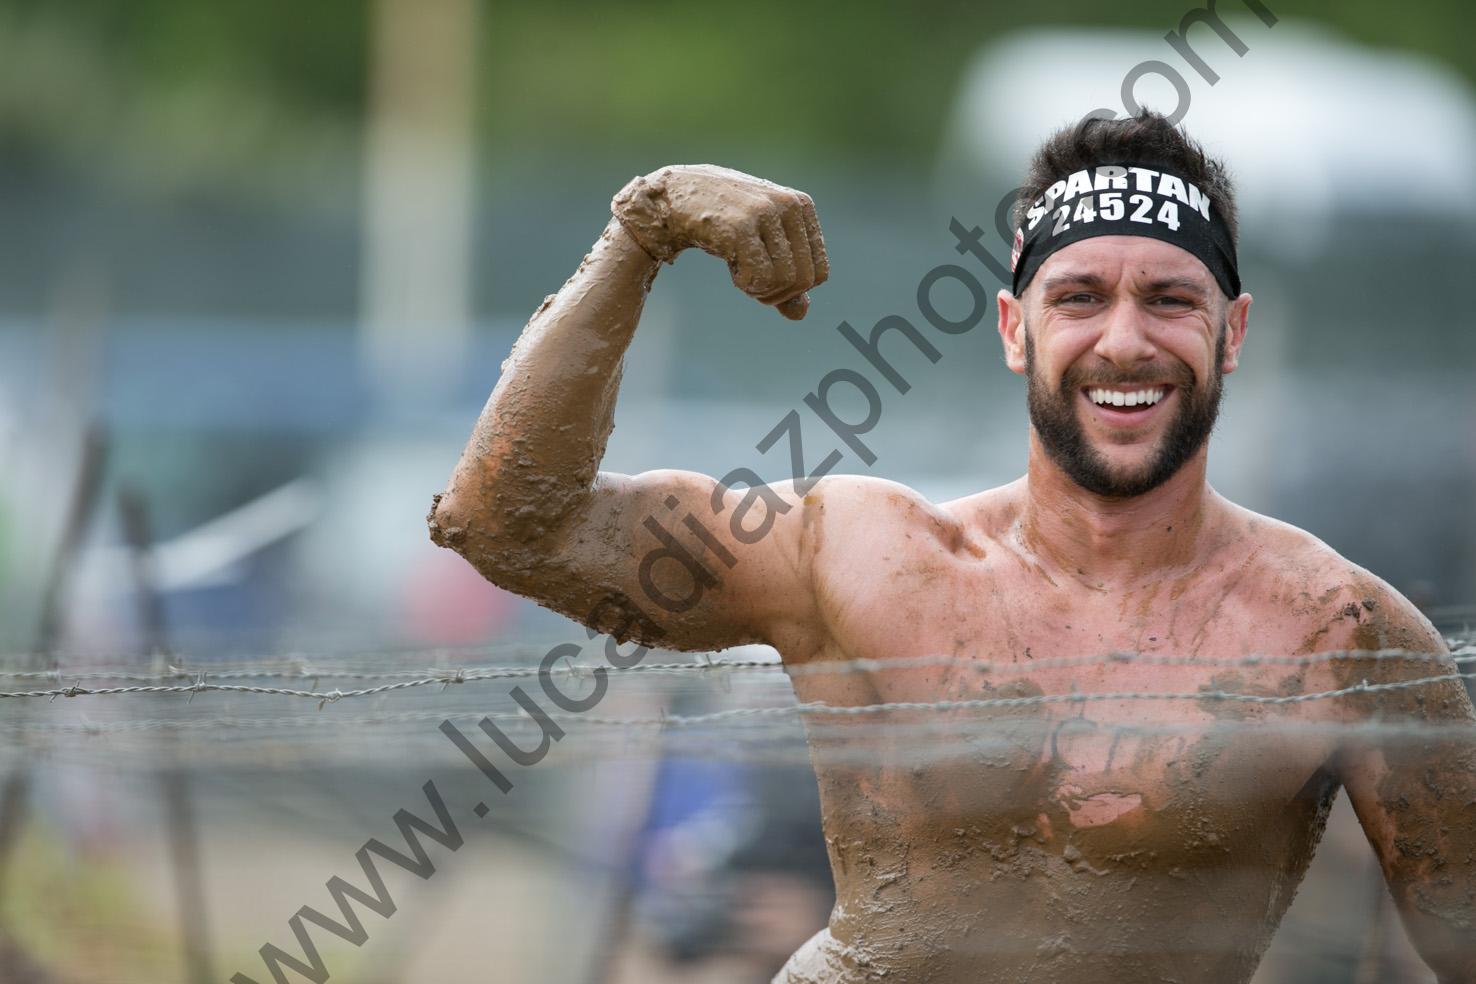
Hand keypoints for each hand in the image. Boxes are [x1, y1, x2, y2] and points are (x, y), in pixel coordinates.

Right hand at [611, 164, 828, 319]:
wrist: (672, 199)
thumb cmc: (718, 223)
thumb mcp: (759, 246)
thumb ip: (783, 278)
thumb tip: (801, 314)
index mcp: (801, 205)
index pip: (819, 273)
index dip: (792, 290)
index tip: (765, 279)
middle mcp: (789, 204)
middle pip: (804, 281)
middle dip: (776, 294)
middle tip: (749, 282)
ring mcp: (766, 212)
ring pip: (785, 281)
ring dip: (758, 289)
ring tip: (738, 269)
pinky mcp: (742, 226)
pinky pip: (761, 278)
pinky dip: (745, 284)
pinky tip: (729, 265)